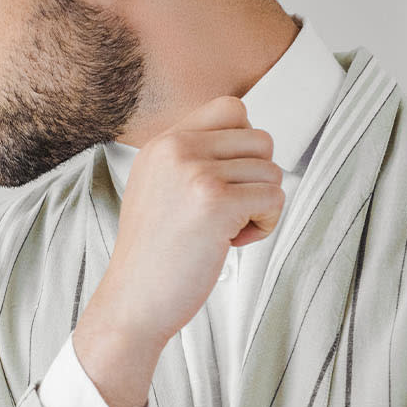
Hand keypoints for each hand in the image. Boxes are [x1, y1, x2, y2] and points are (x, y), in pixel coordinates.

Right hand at [69, 96, 282, 406]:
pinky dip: (264, 225)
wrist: (133, 299)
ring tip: (226, 230)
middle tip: (230, 211)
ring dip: (261, 206)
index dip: (244, 144)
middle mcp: (177, 149)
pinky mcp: (216, 203)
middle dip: (257, 179)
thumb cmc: (152, 254)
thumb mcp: (157, 187)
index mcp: (162, 143)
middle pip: (261, 139)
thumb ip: (191, 159)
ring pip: (272, 172)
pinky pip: (273, 199)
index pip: (231, 108)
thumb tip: (247, 141)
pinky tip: (232, 242)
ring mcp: (195, 173)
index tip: (231, 178)